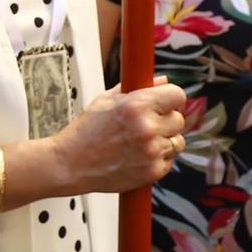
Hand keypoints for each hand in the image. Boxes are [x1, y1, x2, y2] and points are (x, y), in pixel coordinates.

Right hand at [50, 79, 187, 193]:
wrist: (71, 164)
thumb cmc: (86, 131)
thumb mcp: (105, 100)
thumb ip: (136, 88)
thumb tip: (162, 81)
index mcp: (136, 105)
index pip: (177, 95)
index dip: (171, 98)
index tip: (166, 102)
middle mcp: (148, 127)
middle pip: (179, 119)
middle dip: (166, 120)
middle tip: (148, 124)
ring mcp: (153, 151)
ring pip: (178, 141)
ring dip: (165, 140)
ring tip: (141, 142)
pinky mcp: (154, 171)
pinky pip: (169, 160)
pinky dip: (158, 158)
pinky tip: (138, 156)